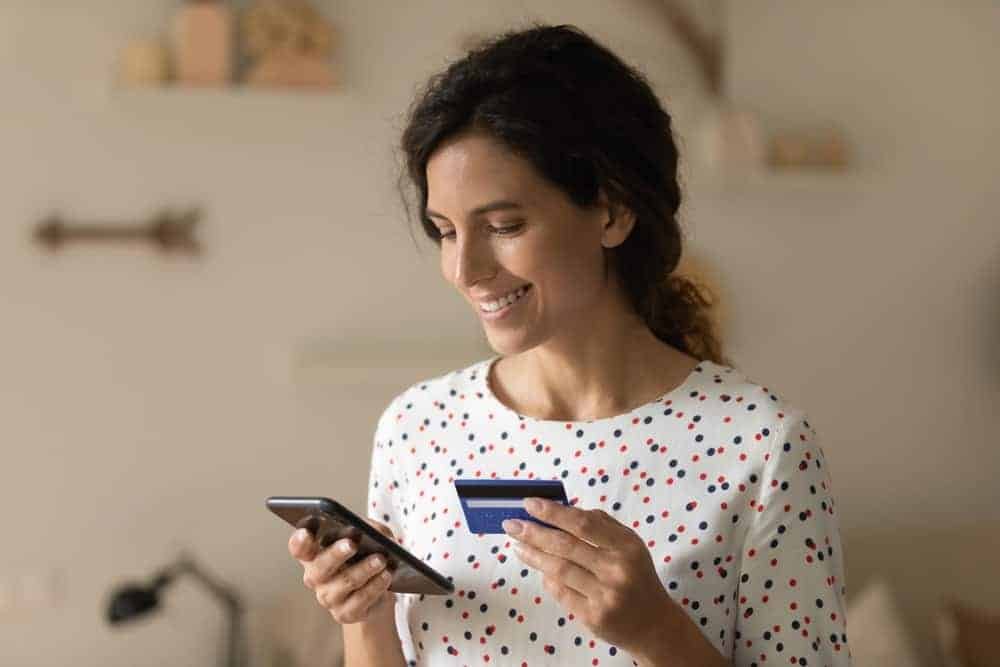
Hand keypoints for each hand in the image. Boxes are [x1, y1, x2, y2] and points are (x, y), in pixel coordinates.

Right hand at [288, 518, 396, 624]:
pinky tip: (386, 576)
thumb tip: (372, 531)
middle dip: (336, 554)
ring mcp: (328, 598)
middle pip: (320, 567)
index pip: (299, 548)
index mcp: (315, 554)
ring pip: (344, 582)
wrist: (379, 589)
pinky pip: (360, 600)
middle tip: (352, 544)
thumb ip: (370, 528)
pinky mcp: (345, 614)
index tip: (306, 532)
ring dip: (364, 569)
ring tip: (381, 559)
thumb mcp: (371, 536)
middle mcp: (316, 577)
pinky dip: (375, 586)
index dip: (299, 541)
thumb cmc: (368, 555)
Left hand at [502, 497, 680, 660]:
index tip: (529, 503)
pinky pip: (561, 592)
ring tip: (517, 545)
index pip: (583, 524)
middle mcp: (616, 571)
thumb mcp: (629, 545)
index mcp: (626, 546)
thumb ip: (600, 524)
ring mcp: (604, 596)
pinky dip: (547, 578)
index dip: (553, 512)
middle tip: (511, 524)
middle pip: (565, 546)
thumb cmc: (636, 576)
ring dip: (533, 555)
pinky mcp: (593, 617)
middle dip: (533, 532)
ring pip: (558, 570)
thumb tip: (561, 508)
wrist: (653, 624)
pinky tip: (539, 569)